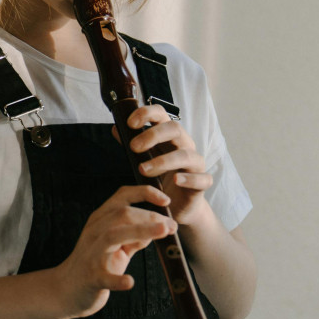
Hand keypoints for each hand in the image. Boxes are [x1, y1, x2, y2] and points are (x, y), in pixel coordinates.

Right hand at [55, 185, 177, 318]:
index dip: (145, 193)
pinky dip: (118, 279)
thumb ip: (135, 234)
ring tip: (163, 232)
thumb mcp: (115, 244)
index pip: (122, 196)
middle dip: (150, 216)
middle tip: (172, 226)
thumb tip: (160, 226)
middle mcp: (94, 232)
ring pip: (114, 235)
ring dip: (140, 231)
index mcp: (100, 220)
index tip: (166, 200)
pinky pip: (105, 277)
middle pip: (122, 214)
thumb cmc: (95, 263)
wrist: (67, 288)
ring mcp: (92, 254)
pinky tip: (130, 282)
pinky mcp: (92, 277)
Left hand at [113, 104, 213, 224]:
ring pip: (186, 155)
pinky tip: (176, 180)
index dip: (147, 113)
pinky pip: (202, 178)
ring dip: (163, 161)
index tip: (130, 123)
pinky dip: (189, 179)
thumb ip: (133, 144)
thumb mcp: (144, 159)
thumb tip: (116, 128)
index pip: (162, 115)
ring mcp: (196, 163)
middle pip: (175, 129)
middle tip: (134, 147)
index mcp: (170, 136)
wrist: (177, 204)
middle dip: (153, 135)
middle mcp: (185, 145)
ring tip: (143, 169)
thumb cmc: (161, 177)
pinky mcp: (202, 183)